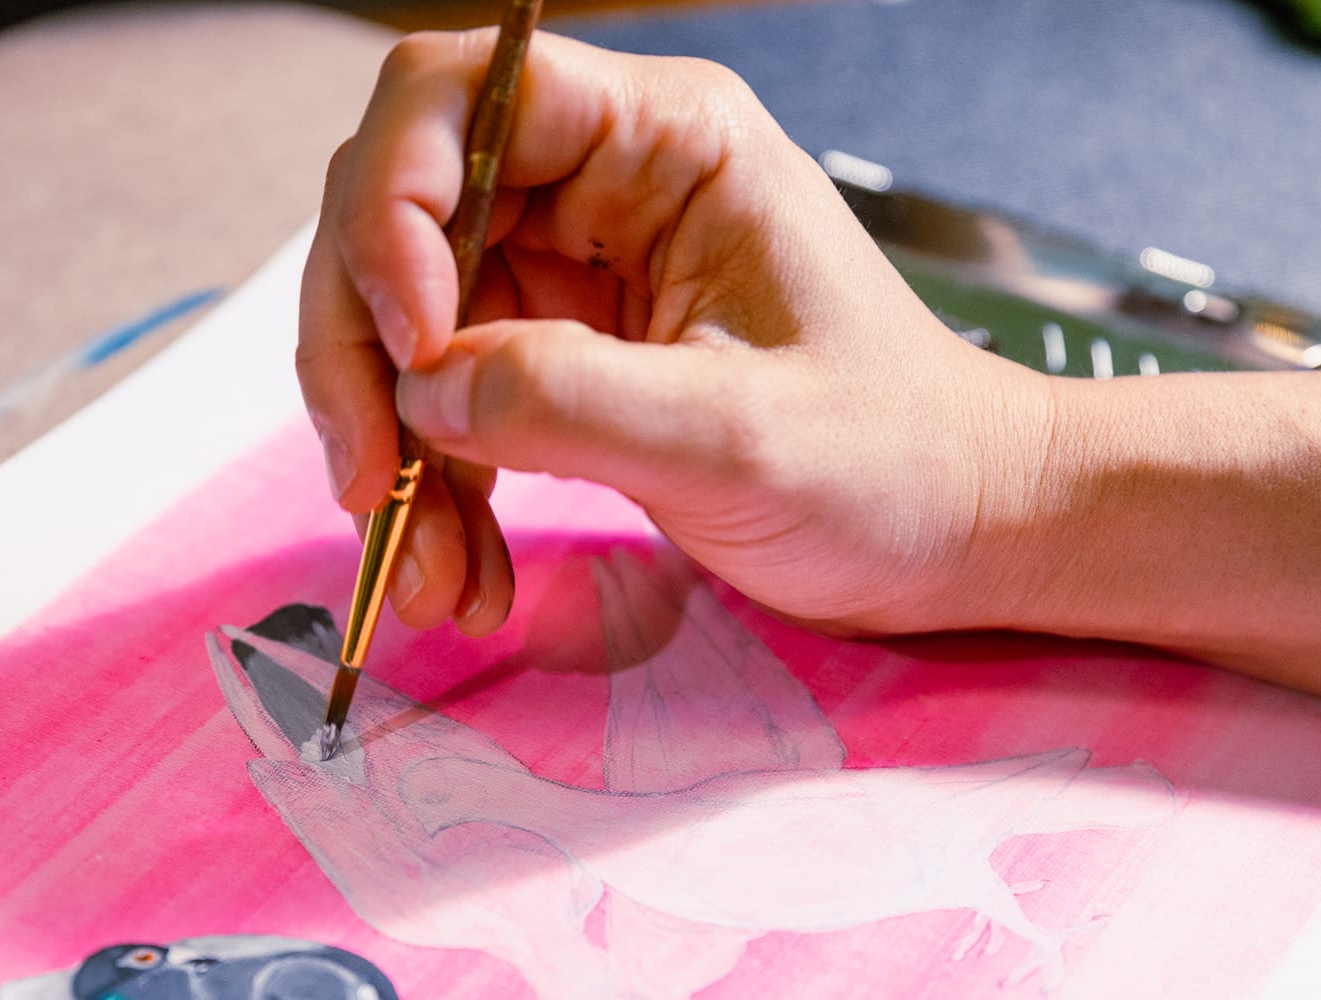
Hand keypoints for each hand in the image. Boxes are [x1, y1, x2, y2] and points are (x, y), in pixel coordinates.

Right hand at [297, 30, 1052, 637]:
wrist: (955, 532)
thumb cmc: (894, 462)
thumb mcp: (738, 437)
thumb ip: (569, 399)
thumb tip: (419, 395)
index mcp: (664, 142)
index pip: (458, 100)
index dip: (394, 208)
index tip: (413, 351)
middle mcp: (602, 184)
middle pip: (398, 217)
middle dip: (364, 358)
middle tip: (370, 485)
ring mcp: (573, 271)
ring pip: (406, 327)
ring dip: (393, 453)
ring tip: (432, 577)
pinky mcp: (563, 356)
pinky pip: (449, 404)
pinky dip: (437, 492)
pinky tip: (464, 575)